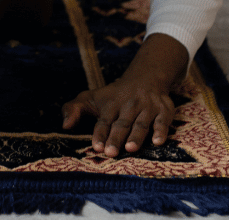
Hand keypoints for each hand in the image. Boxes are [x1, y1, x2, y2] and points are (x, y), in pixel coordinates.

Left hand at [61, 32, 188, 156]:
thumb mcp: (92, 98)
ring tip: (130, 148)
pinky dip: (161, 130)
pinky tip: (158, 141)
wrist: (146, 77)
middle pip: (122, 123)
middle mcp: (129, 105)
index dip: (100, 133)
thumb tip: (64, 126)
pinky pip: (163, 120)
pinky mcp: (164, 109)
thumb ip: (74, 109)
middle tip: (111, 152)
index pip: (104, 120)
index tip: (97, 146)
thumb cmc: (114, 95)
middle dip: (116, 137)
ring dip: (136, 135)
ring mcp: (147, 107)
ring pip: (141, 123)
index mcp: (111, 104)